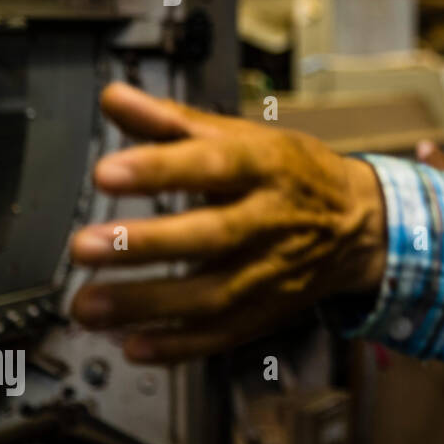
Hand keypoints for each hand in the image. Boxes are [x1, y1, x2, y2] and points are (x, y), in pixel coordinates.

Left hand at [69, 83, 385, 363]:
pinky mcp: (268, 311)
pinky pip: (223, 335)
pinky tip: (134, 345)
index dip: (160, 169)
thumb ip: (172, 122)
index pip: (213, 165)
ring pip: (212, 295)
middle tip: (83, 245)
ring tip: (88, 304)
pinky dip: (178, 346)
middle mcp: (271, 221)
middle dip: (146, 244)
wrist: (359, 223)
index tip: (106, 173)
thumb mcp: (242, 136)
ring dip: (147, 304)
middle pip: (212, 236)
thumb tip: (115, 98)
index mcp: (265, 167)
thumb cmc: (292, 174)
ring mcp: (272, 272)